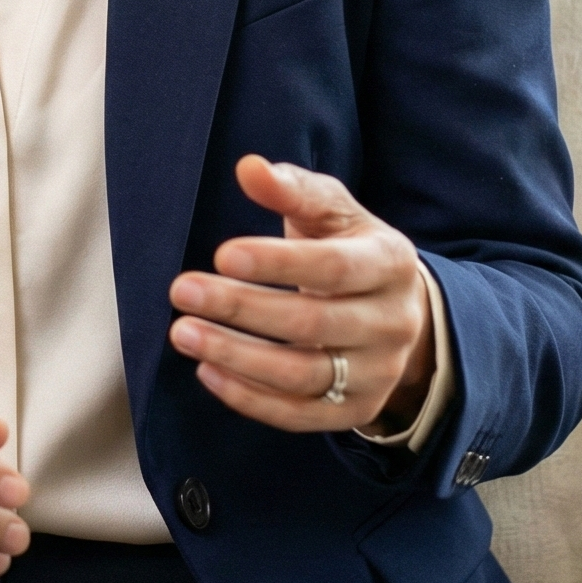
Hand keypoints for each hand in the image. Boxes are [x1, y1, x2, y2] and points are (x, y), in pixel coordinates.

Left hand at [167, 154, 434, 432]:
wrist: (400, 311)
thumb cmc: (351, 248)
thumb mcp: (333, 211)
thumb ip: (294, 190)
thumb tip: (249, 167)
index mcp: (390, 264)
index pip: (334, 267)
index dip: (278, 263)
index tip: (222, 254)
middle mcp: (392, 323)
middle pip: (312, 324)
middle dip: (241, 309)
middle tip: (181, 290)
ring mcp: (377, 373)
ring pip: (303, 376)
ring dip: (236, 357)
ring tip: (183, 333)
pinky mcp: (356, 410)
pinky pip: (300, 415)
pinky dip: (250, 398)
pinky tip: (207, 371)